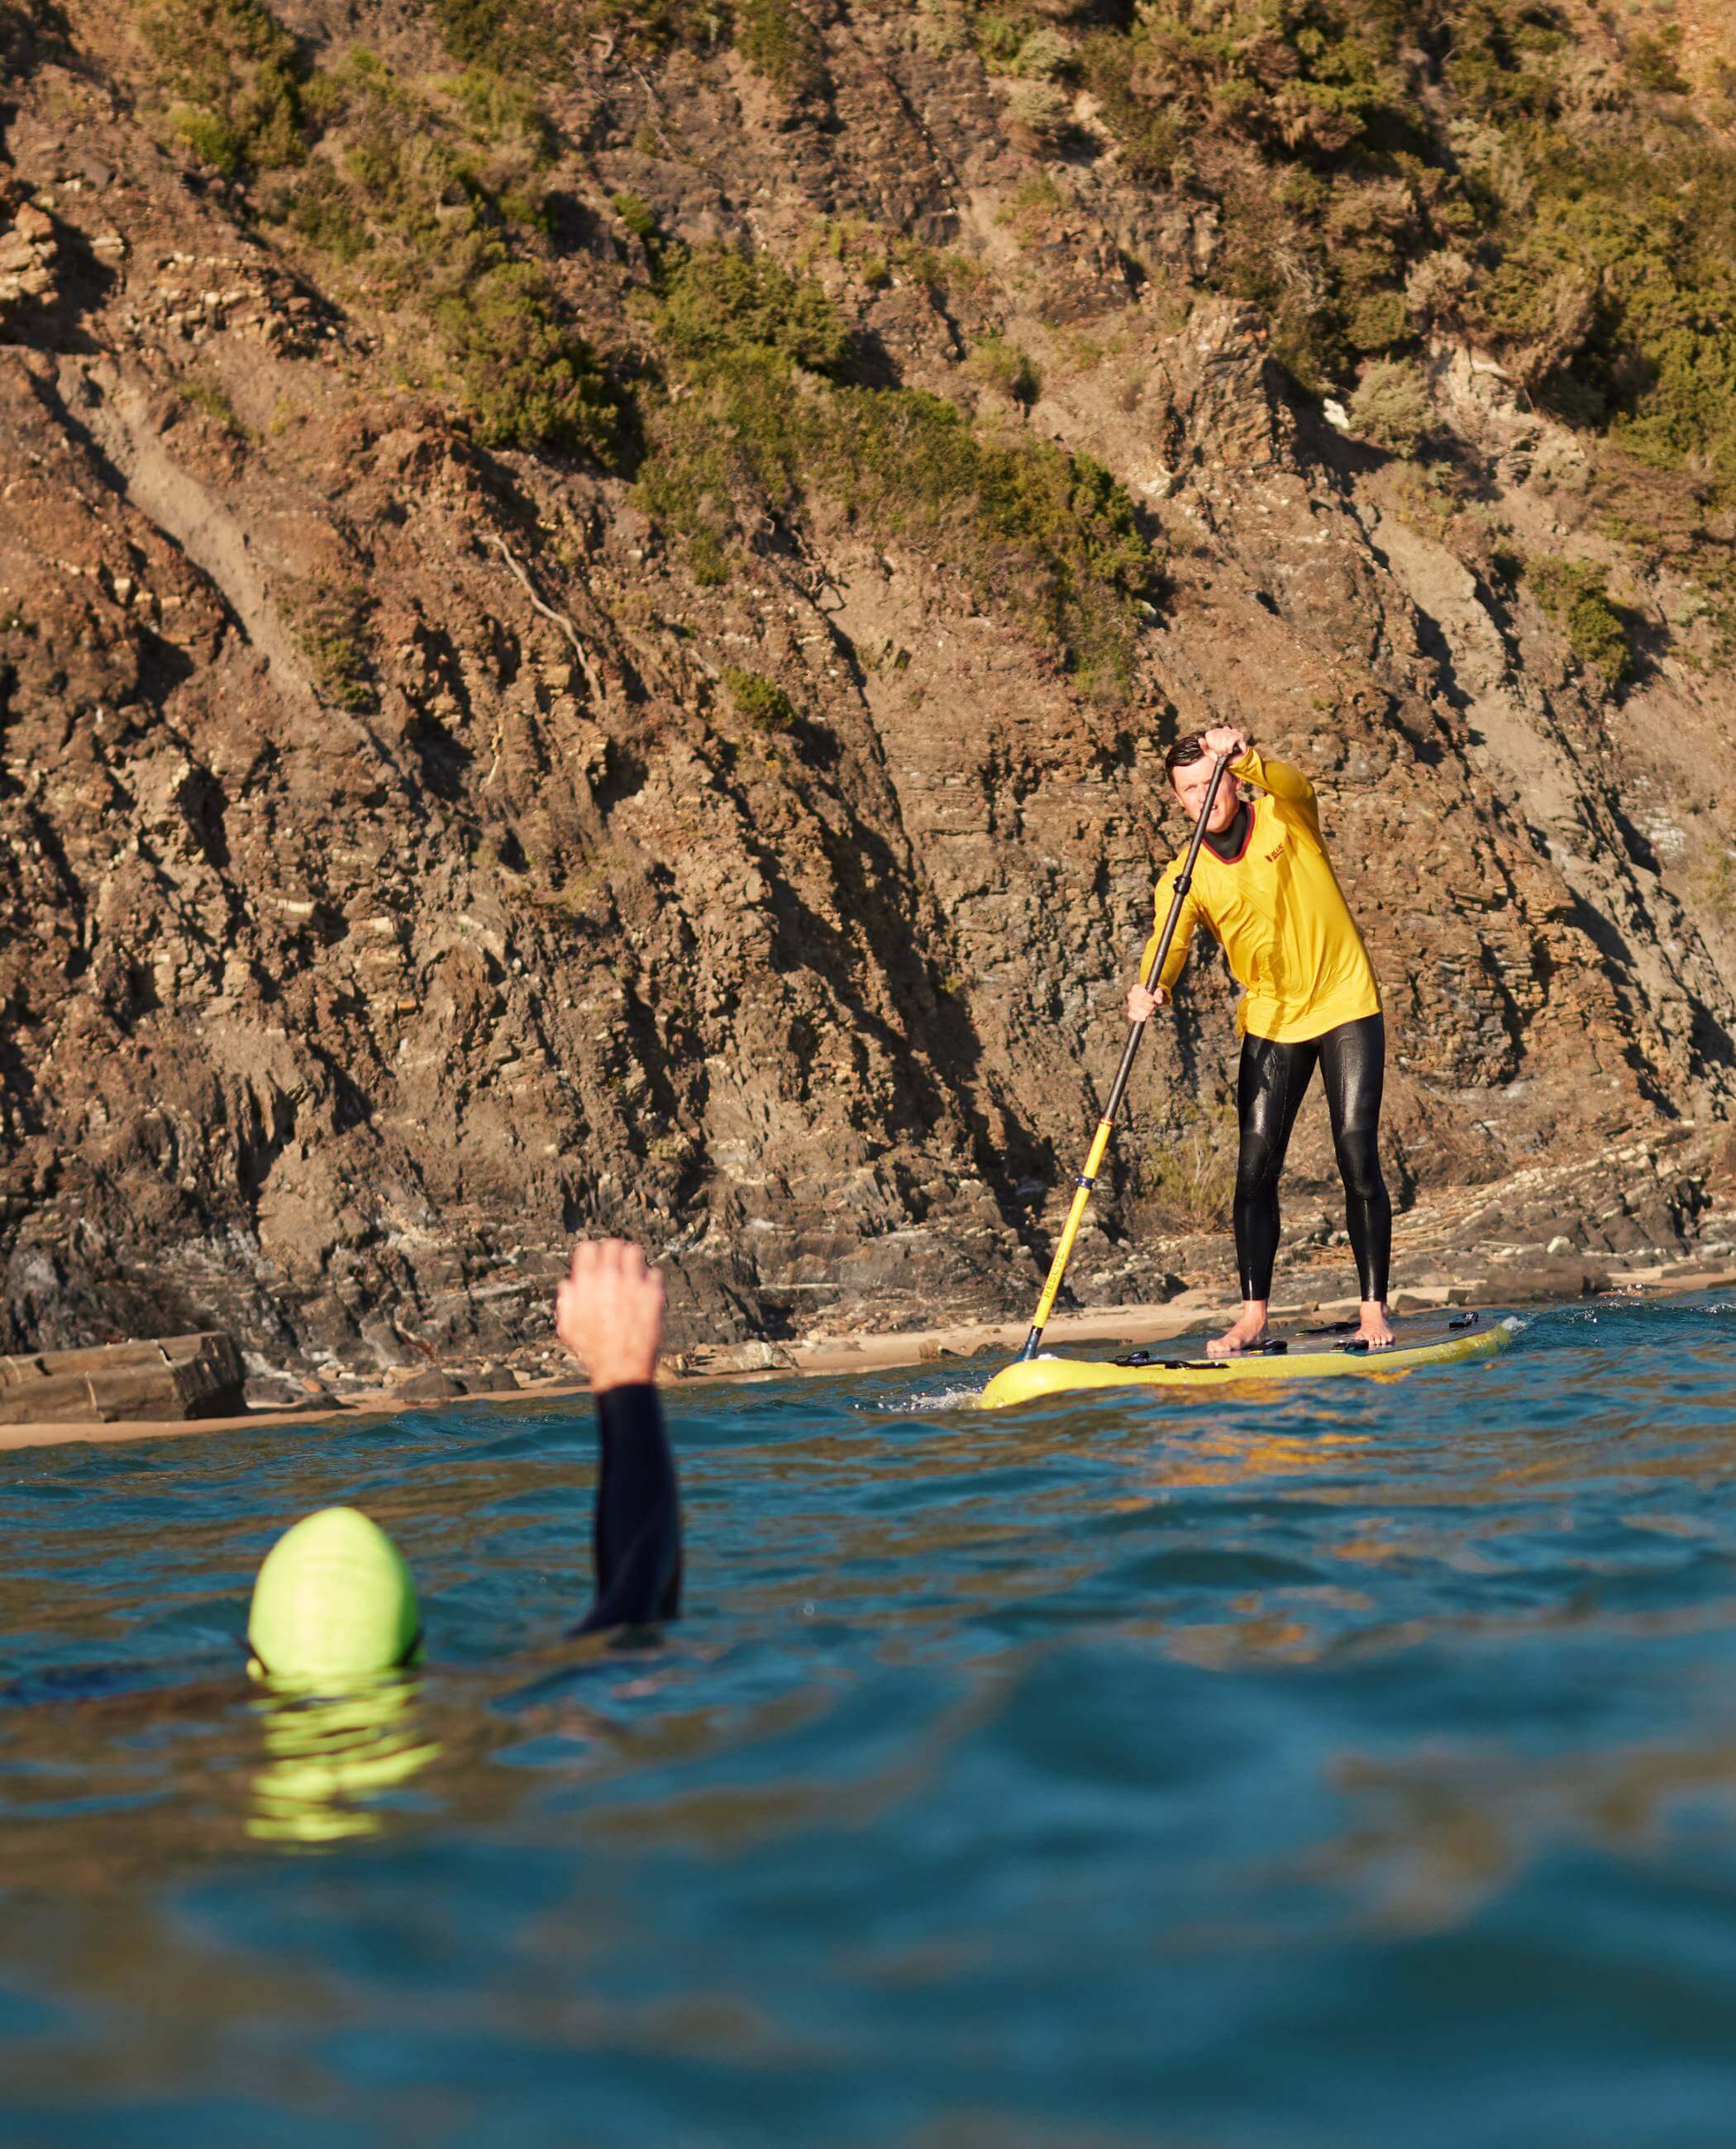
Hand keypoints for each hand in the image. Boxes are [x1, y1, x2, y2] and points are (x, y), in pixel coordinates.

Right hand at [554, 1239, 665, 1391]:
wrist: (621, 1367)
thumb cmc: (592, 1350)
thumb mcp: (568, 1328)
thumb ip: (566, 1301)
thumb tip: (569, 1283)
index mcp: (585, 1283)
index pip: (588, 1247)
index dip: (592, 1253)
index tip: (596, 1260)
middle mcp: (609, 1277)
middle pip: (613, 1244)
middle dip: (613, 1253)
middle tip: (616, 1263)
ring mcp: (633, 1283)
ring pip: (635, 1252)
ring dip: (633, 1260)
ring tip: (633, 1270)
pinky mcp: (653, 1292)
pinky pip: (654, 1272)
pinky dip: (650, 1280)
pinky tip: (646, 1291)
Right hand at [1127, 982, 1168, 1021]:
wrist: (1150, 999)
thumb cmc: (1153, 994)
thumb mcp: (1157, 991)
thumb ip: (1159, 994)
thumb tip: (1159, 1001)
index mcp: (1136, 987)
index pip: (1141, 994)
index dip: (1149, 998)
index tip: (1154, 1000)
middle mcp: (1130, 995)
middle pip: (1138, 1002)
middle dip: (1148, 1006)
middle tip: (1154, 1006)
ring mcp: (1129, 1004)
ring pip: (1135, 1009)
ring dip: (1146, 1012)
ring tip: (1152, 1011)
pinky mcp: (1130, 1011)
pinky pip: (1131, 1015)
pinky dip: (1138, 1017)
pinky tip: (1145, 1018)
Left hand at [1201, 724, 1246, 762]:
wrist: (1230, 761)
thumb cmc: (1218, 755)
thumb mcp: (1209, 752)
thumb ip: (1203, 746)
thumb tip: (1200, 740)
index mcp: (1214, 733)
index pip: (1209, 734)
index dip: (1211, 744)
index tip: (1214, 750)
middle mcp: (1222, 730)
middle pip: (1218, 737)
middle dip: (1218, 748)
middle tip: (1220, 753)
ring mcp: (1231, 732)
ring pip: (1225, 737)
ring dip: (1224, 748)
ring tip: (1225, 752)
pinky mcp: (1238, 735)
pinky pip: (1232, 738)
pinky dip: (1230, 747)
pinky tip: (1230, 750)